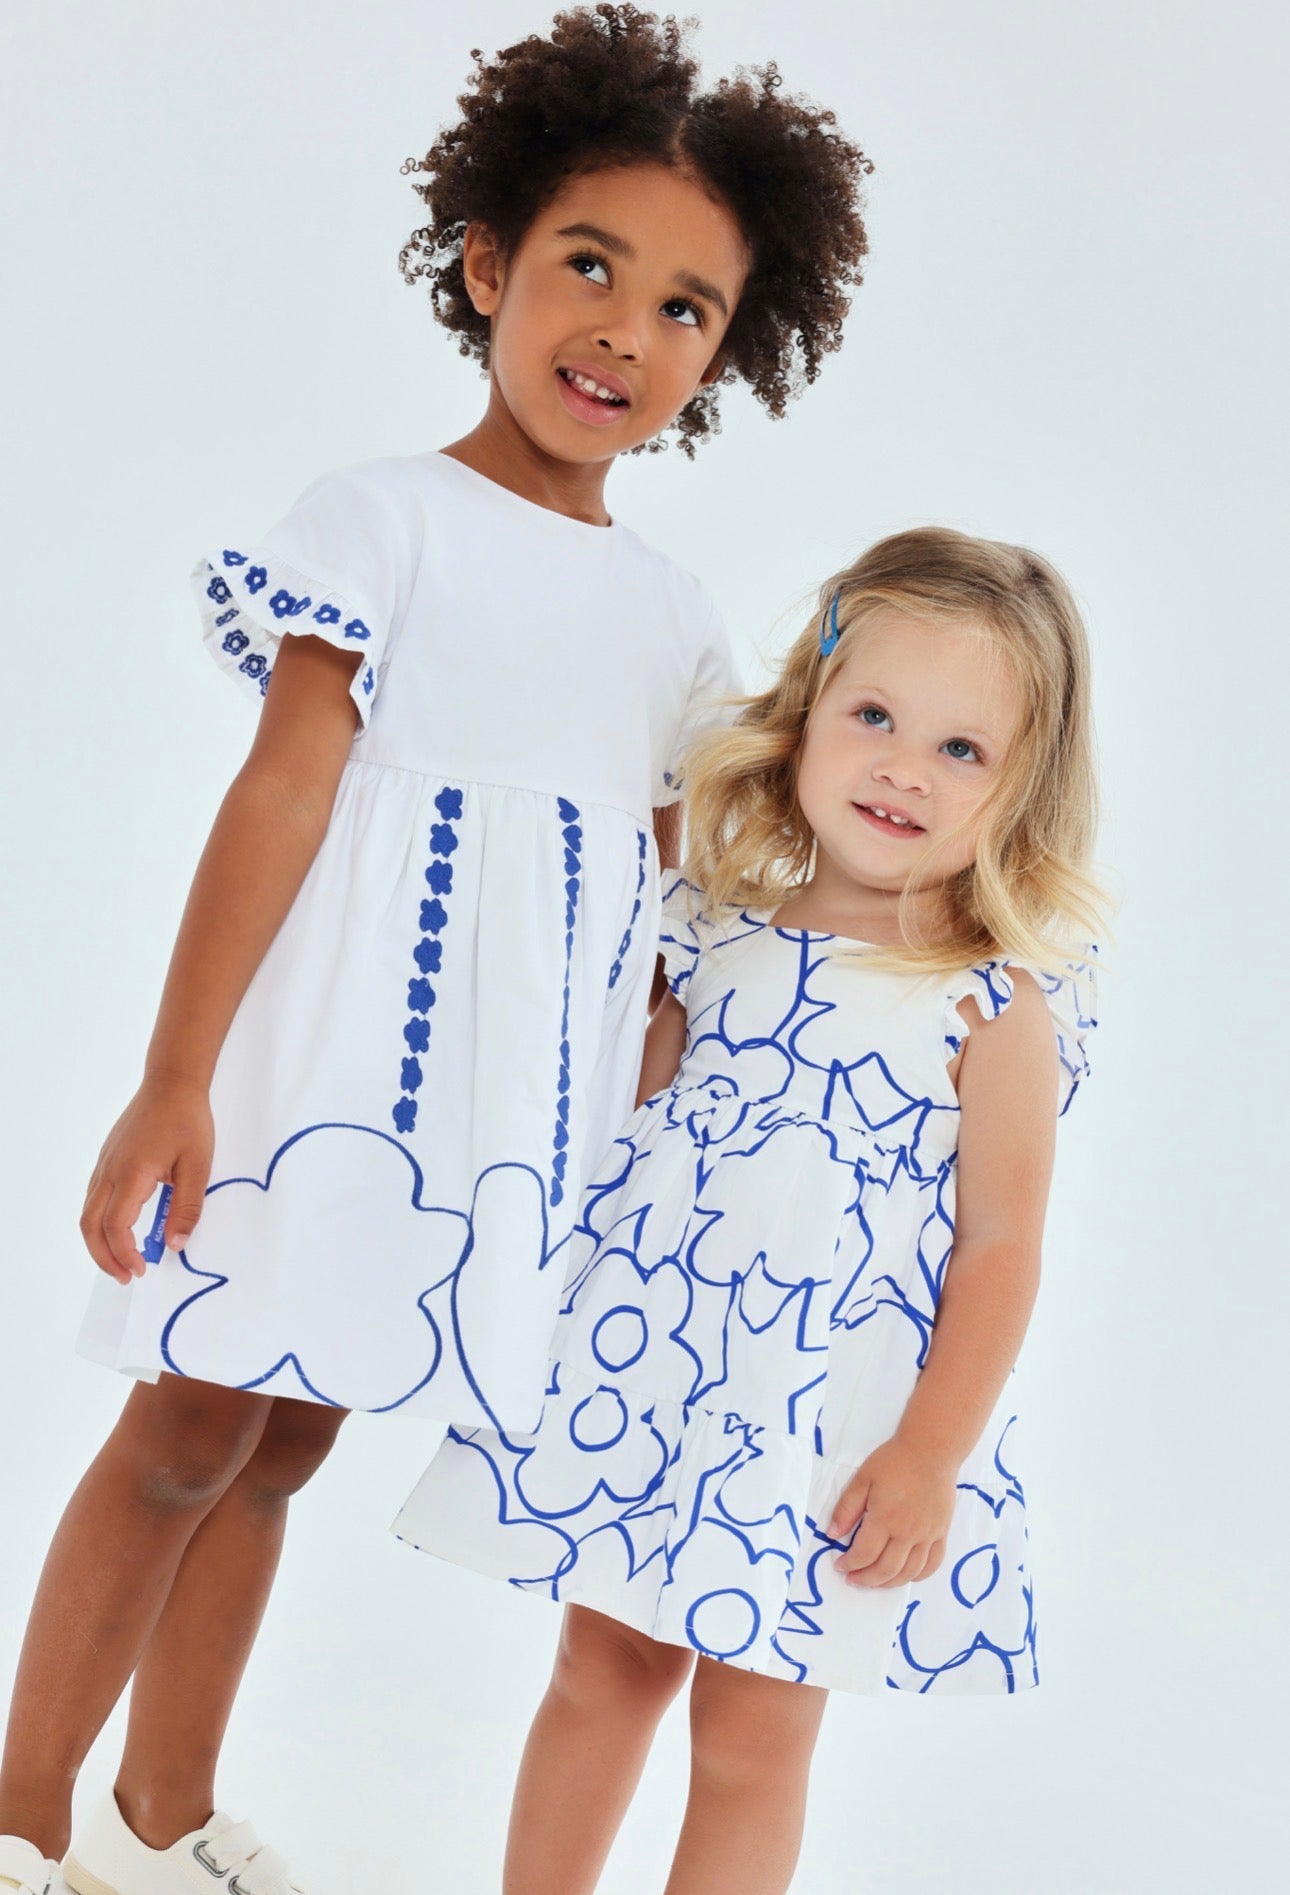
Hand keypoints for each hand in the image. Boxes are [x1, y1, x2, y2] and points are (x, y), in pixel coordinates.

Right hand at [80, 1075, 214, 1282]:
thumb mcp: (198, 1167)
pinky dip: (100, 1221)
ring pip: (87, 1212)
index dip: (124, 1254)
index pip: (116, 1226)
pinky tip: (119, 1229)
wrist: (171, 1083)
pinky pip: (93, 1197)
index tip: (142, 1270)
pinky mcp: (107, 1158)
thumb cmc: (188, 1121)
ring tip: (122, 1260)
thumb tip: (175, 1245)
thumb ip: (186, 1208)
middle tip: (126, 1276)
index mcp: (132, 1174)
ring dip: (99, 1242)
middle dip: (104, 1257)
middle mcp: (110, 1171)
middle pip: (90, 1225)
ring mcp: (104, 1163)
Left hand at [827, 1436, 957, 1588]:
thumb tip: (832, 1535)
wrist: (932, 1450)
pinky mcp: (942, 1532)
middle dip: (866, 1579)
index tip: (840, 1566)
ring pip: (909, 1573)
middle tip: (853, 1578)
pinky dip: (918, 1576)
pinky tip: (906, 1575)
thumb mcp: (863, 1479)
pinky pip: (933, 1564)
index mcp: (885, 1518)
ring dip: (890, 1583)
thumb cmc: (895, 1461)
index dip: (849, 1564)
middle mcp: (908, 1532)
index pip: (864, 1554)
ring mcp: (928, 1535)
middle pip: (886, 1570)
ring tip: (875, 1581)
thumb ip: (846, 1508)